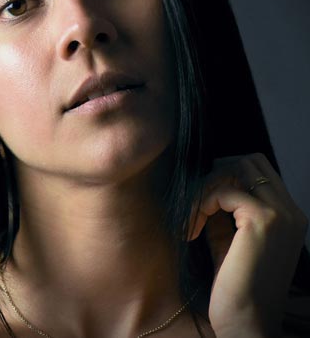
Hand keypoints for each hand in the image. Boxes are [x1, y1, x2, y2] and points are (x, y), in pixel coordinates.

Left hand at [187, 153, 307, 336]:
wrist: (246, 321)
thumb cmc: (234, 287)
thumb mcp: (228, 240)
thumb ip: (223, 213)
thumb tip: (205, 187)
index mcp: (288, 216)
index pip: (257, 170)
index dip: (224, 176)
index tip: (201, 202)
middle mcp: (291, 211)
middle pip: (249, 160)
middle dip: (215, 175)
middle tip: (196, 204)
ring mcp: (281, 214)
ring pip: (235, 168)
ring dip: (204, 190)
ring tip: (189, 222)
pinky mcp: (264, 220)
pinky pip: (224, 191)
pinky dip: (200, 204)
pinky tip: (191, 230)